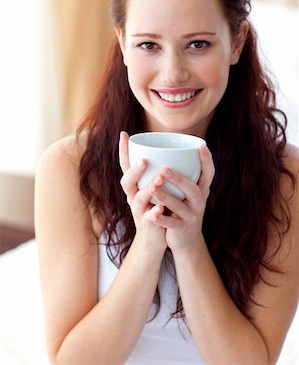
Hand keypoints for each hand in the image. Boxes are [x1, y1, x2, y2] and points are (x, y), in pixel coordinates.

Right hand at [119, 131, 166, 253]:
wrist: (153, 240)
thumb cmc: (155, 208)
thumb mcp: (152, 189)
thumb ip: (156, 172)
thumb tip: (167, 149)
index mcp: (134, 186)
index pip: (126, 166)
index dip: (123, 151)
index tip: (124, 134)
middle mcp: (133, 197)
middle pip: (127, 182)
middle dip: (135, 170)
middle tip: (144, 160)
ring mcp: (139, 212)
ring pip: (138, 199)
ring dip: (147, 189)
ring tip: (159, 179)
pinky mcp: (148, 226)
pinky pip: (150, 219)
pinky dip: (154, 213)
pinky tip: (160, 208)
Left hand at [150, 144, 214, 251]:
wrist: (186, 240)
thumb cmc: (183, 207)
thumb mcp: (187, 192)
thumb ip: (181, 175)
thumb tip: (167, 148)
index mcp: (201, 190)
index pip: (208, 173)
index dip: (207, 160)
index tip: (202, 145)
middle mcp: (199, 202)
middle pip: (193, 189)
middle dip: (179, 179)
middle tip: (164, 170)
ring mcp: (191, 216)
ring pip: (180, 206)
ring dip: (166, 197)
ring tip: (153, 188)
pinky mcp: (181, 229)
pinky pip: (171, 224)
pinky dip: (162, 219)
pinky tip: (152, 215)